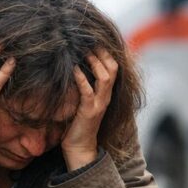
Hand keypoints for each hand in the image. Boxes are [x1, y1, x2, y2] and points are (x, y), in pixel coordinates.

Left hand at [61, 50, 117, 169]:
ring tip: (84, 52)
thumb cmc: (77, 123)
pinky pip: (88, 91)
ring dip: (95, 63)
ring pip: (105, 78)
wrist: (79, 147)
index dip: (106, 53)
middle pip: (113, 68)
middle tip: (90, 41)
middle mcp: (106, 97)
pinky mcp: (88, 112)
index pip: (113, 67)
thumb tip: (75, 66)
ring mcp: (99, 104)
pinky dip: (81, 79)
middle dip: (102, 53)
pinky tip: (74, 69)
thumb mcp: (84, 101)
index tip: (94, 40)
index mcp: (106, 93)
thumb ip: (84, 86)